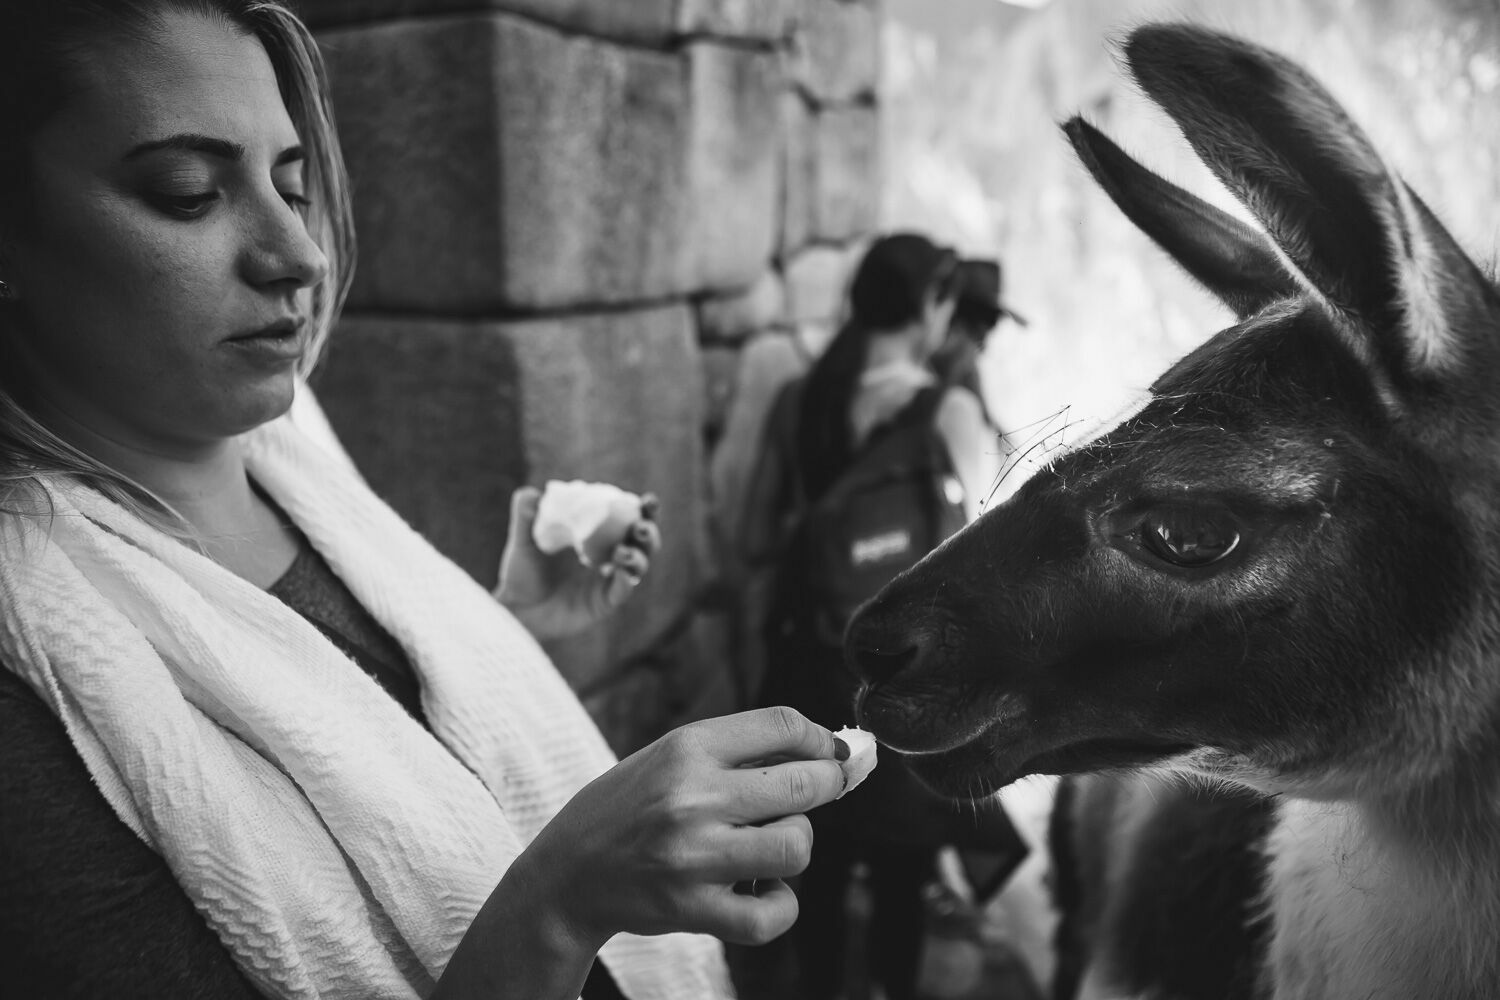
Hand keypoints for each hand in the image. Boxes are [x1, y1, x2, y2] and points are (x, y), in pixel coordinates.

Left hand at [495, 485, 660, 641]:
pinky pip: (622, 591)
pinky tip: (621, 573)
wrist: (517, 608)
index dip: (645, 509)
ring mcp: (610, 580)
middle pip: (643, 542)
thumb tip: (530, 493)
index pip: (629, 516)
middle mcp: (611, 555)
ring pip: (639, 566)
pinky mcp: (605, 603)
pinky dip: (626, 581)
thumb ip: (526, 515)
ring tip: (623, 552)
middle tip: (641, 526)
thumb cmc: (522, 571)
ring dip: (638, 557)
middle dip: (649, 532)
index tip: (648, 500)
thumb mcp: (523, 541)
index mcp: (599, 533)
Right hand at [522, 707, 846, 949]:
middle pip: (806, 783)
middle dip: (829, 784)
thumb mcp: (668, 756)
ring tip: (771, 843)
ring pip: (796, 846)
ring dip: (796, 844)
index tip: (830, 751)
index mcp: (687, 748)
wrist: (568, 872)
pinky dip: (781, 904)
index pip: (782, 724)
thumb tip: (820, 750)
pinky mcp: (693, 909)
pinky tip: (764, 889)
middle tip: (822, 790)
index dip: (821, 737)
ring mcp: (693, 856)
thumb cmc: (627, 807)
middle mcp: (692, 797)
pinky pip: (771, 915)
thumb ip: (735, 751)